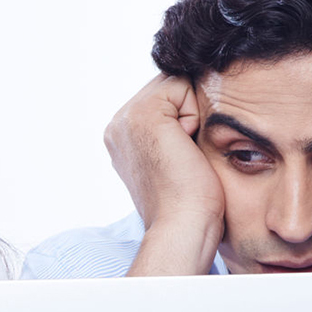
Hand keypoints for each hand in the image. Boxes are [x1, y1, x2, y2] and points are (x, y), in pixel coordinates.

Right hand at [104, 74, 222, 234]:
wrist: (183, 226)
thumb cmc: (189, 205)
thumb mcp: (174, 161)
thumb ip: (171, 132)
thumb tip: (190, 112)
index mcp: (121, 138)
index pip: (164, 100)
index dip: (186, 119)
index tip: (182, 159)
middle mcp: (117, 125)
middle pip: (169, 89)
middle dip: (188, 114)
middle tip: (184, 156)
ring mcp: (126, 117)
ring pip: (176, 85)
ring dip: (191, 116)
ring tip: (184, 152)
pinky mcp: (144, 113)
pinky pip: (183, 86)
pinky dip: (194, 115)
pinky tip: (185, 146)